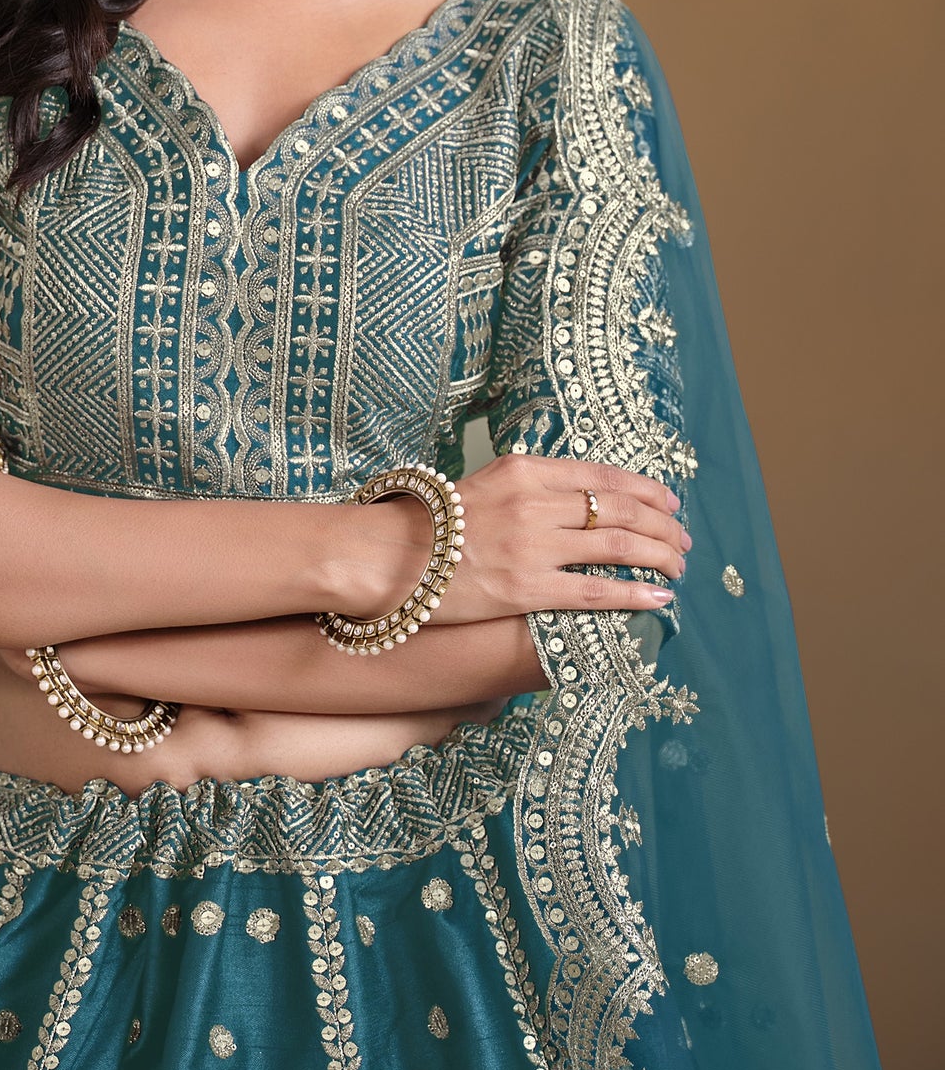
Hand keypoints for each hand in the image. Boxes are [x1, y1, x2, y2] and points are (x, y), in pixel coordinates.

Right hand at [363, 452, 687, 626]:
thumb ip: (527, 486)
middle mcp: (534, 501)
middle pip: (621, 509)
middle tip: (684, 541)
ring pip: (619, 546)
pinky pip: (596, 591)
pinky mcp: (527, 587)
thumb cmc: (429, 523)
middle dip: (663, 525)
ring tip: (678, 569)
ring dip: (659, 557)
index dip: (646, 490)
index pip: (602, 475)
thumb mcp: (482, 483)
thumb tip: (573, 498)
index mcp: (524, 469)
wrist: (386, 555)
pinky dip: (635, 595)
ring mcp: (532, 545)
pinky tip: (659, 600)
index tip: (670, 502)